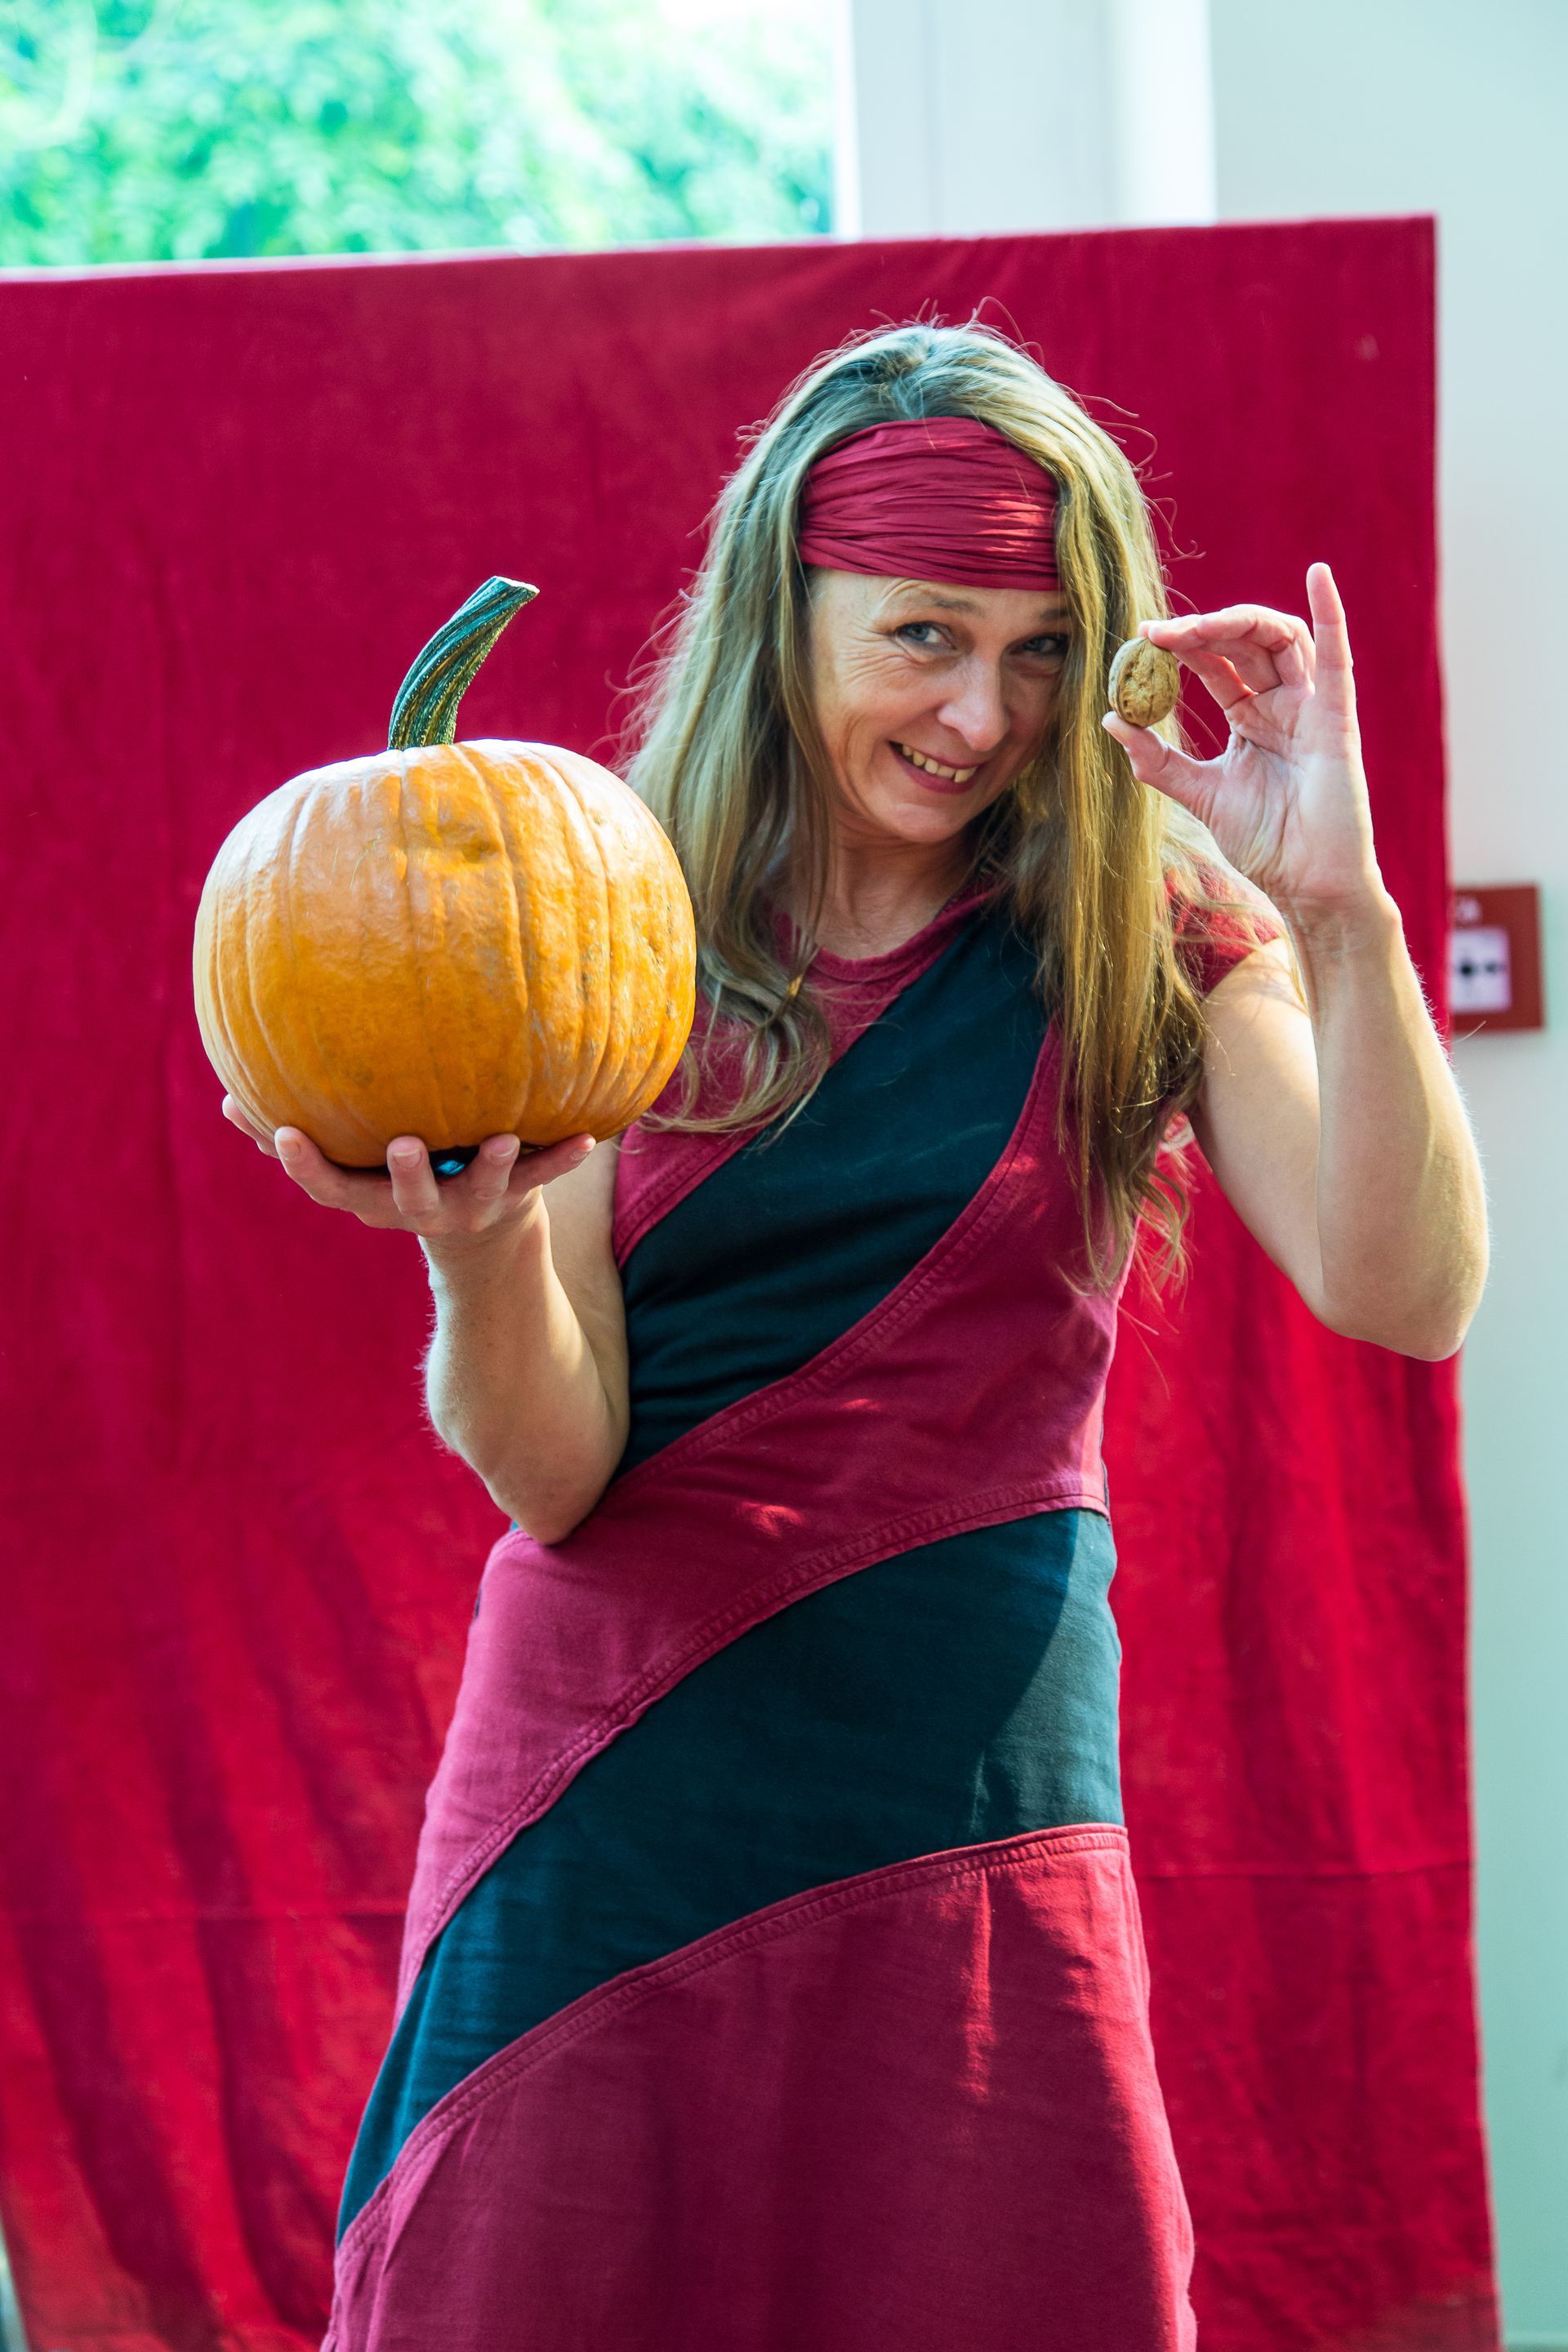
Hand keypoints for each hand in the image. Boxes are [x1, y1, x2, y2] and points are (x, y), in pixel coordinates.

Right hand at [220, 1097, 593, 1237]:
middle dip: (407, 1174)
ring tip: (502, 1137)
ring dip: (494, 1166)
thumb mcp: (347, 1162)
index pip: (328, 1188)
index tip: (285, 1134)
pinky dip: (562, 1158)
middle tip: (405, 1145)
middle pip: (407, 1198)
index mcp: (371, 1200)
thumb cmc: (394, 1175)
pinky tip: (588, 1137)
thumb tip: (225, 1097)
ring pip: (482, 1189)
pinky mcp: (516, 1195)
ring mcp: (471, 1205)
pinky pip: (541, 1177)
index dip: (303, 1166)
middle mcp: (419, 1209)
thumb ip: (287, 1133)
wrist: (477, 1232)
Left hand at [1103, 563, 1388, 921]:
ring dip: (1238, 622)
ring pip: (1280, 640)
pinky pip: (1336, 658)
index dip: (1181, 647)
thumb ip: (1158, 761)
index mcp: (1251, 719)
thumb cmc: (1266, 843)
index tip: (1141, 641)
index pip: (1215, 665)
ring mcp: (1311, 709)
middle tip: (1157, 634)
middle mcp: (1282, 706)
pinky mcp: (1336, 719)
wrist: (1307, 884)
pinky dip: (1332, 612)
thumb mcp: (1201, 794)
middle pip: (1243, 644)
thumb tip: (1110, 719)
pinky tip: (1319, 575)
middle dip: (1200, 632)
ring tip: (1196, 626)